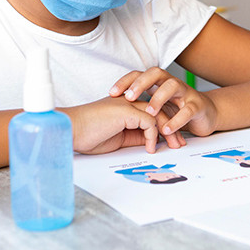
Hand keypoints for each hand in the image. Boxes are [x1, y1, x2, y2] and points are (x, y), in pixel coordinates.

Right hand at [60, 96, 184, 154]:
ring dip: (168, 131)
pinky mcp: (126, 110)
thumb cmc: (86, 136)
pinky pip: (149, 121)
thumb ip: (134, 136)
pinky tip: (150, 147)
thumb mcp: (117, 139)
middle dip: (171, 128)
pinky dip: (153, 136)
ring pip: (158, 114)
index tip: (170, 141)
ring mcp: (127, 103)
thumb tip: (150, 142)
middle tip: (179, 143)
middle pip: (158, 110)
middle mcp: (127, 101)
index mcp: (124, 107)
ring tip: (173, 145)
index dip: (162, 126)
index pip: (150, 112)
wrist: (71, 130)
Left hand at [110, 67, 218, 136]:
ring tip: (148, 112)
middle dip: (141, 83)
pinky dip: (177, 120)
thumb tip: (114, 109)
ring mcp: (185, 93)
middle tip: (128, 97)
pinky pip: (187, 110)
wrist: (207, 114)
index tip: (112, 93)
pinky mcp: (197, 106)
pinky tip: (167, 129)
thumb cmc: (178, 109)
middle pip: (156, 73)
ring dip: (158, 98)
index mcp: (159, 83)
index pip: (140, 74)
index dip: (126, 81)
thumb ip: (140, 106)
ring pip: (172, 86)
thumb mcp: (157, 106)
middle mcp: (172, 83)